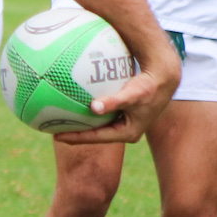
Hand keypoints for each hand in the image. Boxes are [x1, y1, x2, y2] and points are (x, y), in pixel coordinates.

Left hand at [54, 48, 179, 144]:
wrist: (164, 78)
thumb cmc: (149, 86)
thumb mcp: (132, 95)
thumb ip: (114, 102)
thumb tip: (94, 107)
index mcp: (127, 133)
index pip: (96, 138)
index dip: (75, 137)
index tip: (56, 135)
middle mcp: (125, 130)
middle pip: (94, 135)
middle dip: (74, 133)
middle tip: (52, 130)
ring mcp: (124, 122)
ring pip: (97, 125)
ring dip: (80, 123)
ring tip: (59, 119)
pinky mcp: (123, 112)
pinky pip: (101, 113)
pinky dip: (88, 109)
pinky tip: (73, 101)